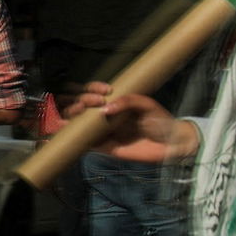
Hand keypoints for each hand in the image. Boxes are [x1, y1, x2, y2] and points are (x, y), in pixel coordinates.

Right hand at [64, 82, 198, 163]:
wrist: (170, 143)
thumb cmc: (160, 120)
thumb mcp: (146, 105)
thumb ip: (128, 101)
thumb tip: (105, 108)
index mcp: (115, 102)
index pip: (94, 91)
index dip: (92, 88)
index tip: (104, 91)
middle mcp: (105, 115)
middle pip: (81, 105)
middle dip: (79, 100)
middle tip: (90, 103)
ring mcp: (102, 130)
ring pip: (78, 122)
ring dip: (71, 115)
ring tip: (76, 113)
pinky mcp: (103, 146)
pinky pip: (83, 143)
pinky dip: (71, 137)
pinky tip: (65, 130)